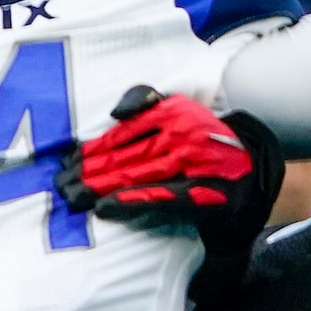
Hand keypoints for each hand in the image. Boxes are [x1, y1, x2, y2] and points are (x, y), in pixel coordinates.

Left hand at [58, 87, 282, 279]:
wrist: (252, 175)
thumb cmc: (202, 147)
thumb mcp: (179, 114)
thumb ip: (146, 103)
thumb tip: (116, 113)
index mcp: (176, 113)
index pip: (123, 134)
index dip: (90, 150)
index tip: (65, 164)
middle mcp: (187, 134)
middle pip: (125, 156)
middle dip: (87, 172)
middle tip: (59, 186)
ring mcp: (197, 164)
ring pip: (137, 176)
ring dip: (100, 188)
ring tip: (72, 196)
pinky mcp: (206, 195)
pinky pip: (162, 197)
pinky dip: (132, 202)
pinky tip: (105, 207)